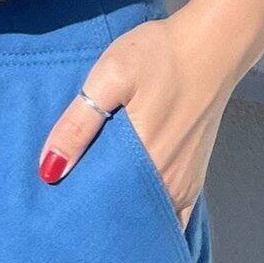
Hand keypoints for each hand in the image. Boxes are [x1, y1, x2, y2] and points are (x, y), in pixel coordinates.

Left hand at [35, 5, 242, 229]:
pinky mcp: (194, 174)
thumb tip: (49, 169)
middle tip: (69, 209)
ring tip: (94, 203)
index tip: (57, 210)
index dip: (78, 213)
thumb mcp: (110, 77)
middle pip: (125, 217)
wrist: (213, 43)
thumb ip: (79, 124)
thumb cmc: (162, 55)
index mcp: (146, 164)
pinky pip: (173, 213)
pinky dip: (150, 215)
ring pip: (147, 217)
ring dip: (123, 215)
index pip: (103, 210)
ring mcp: (185, 183)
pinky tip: (130, 203)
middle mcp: (170, 184)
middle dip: (98, 219)